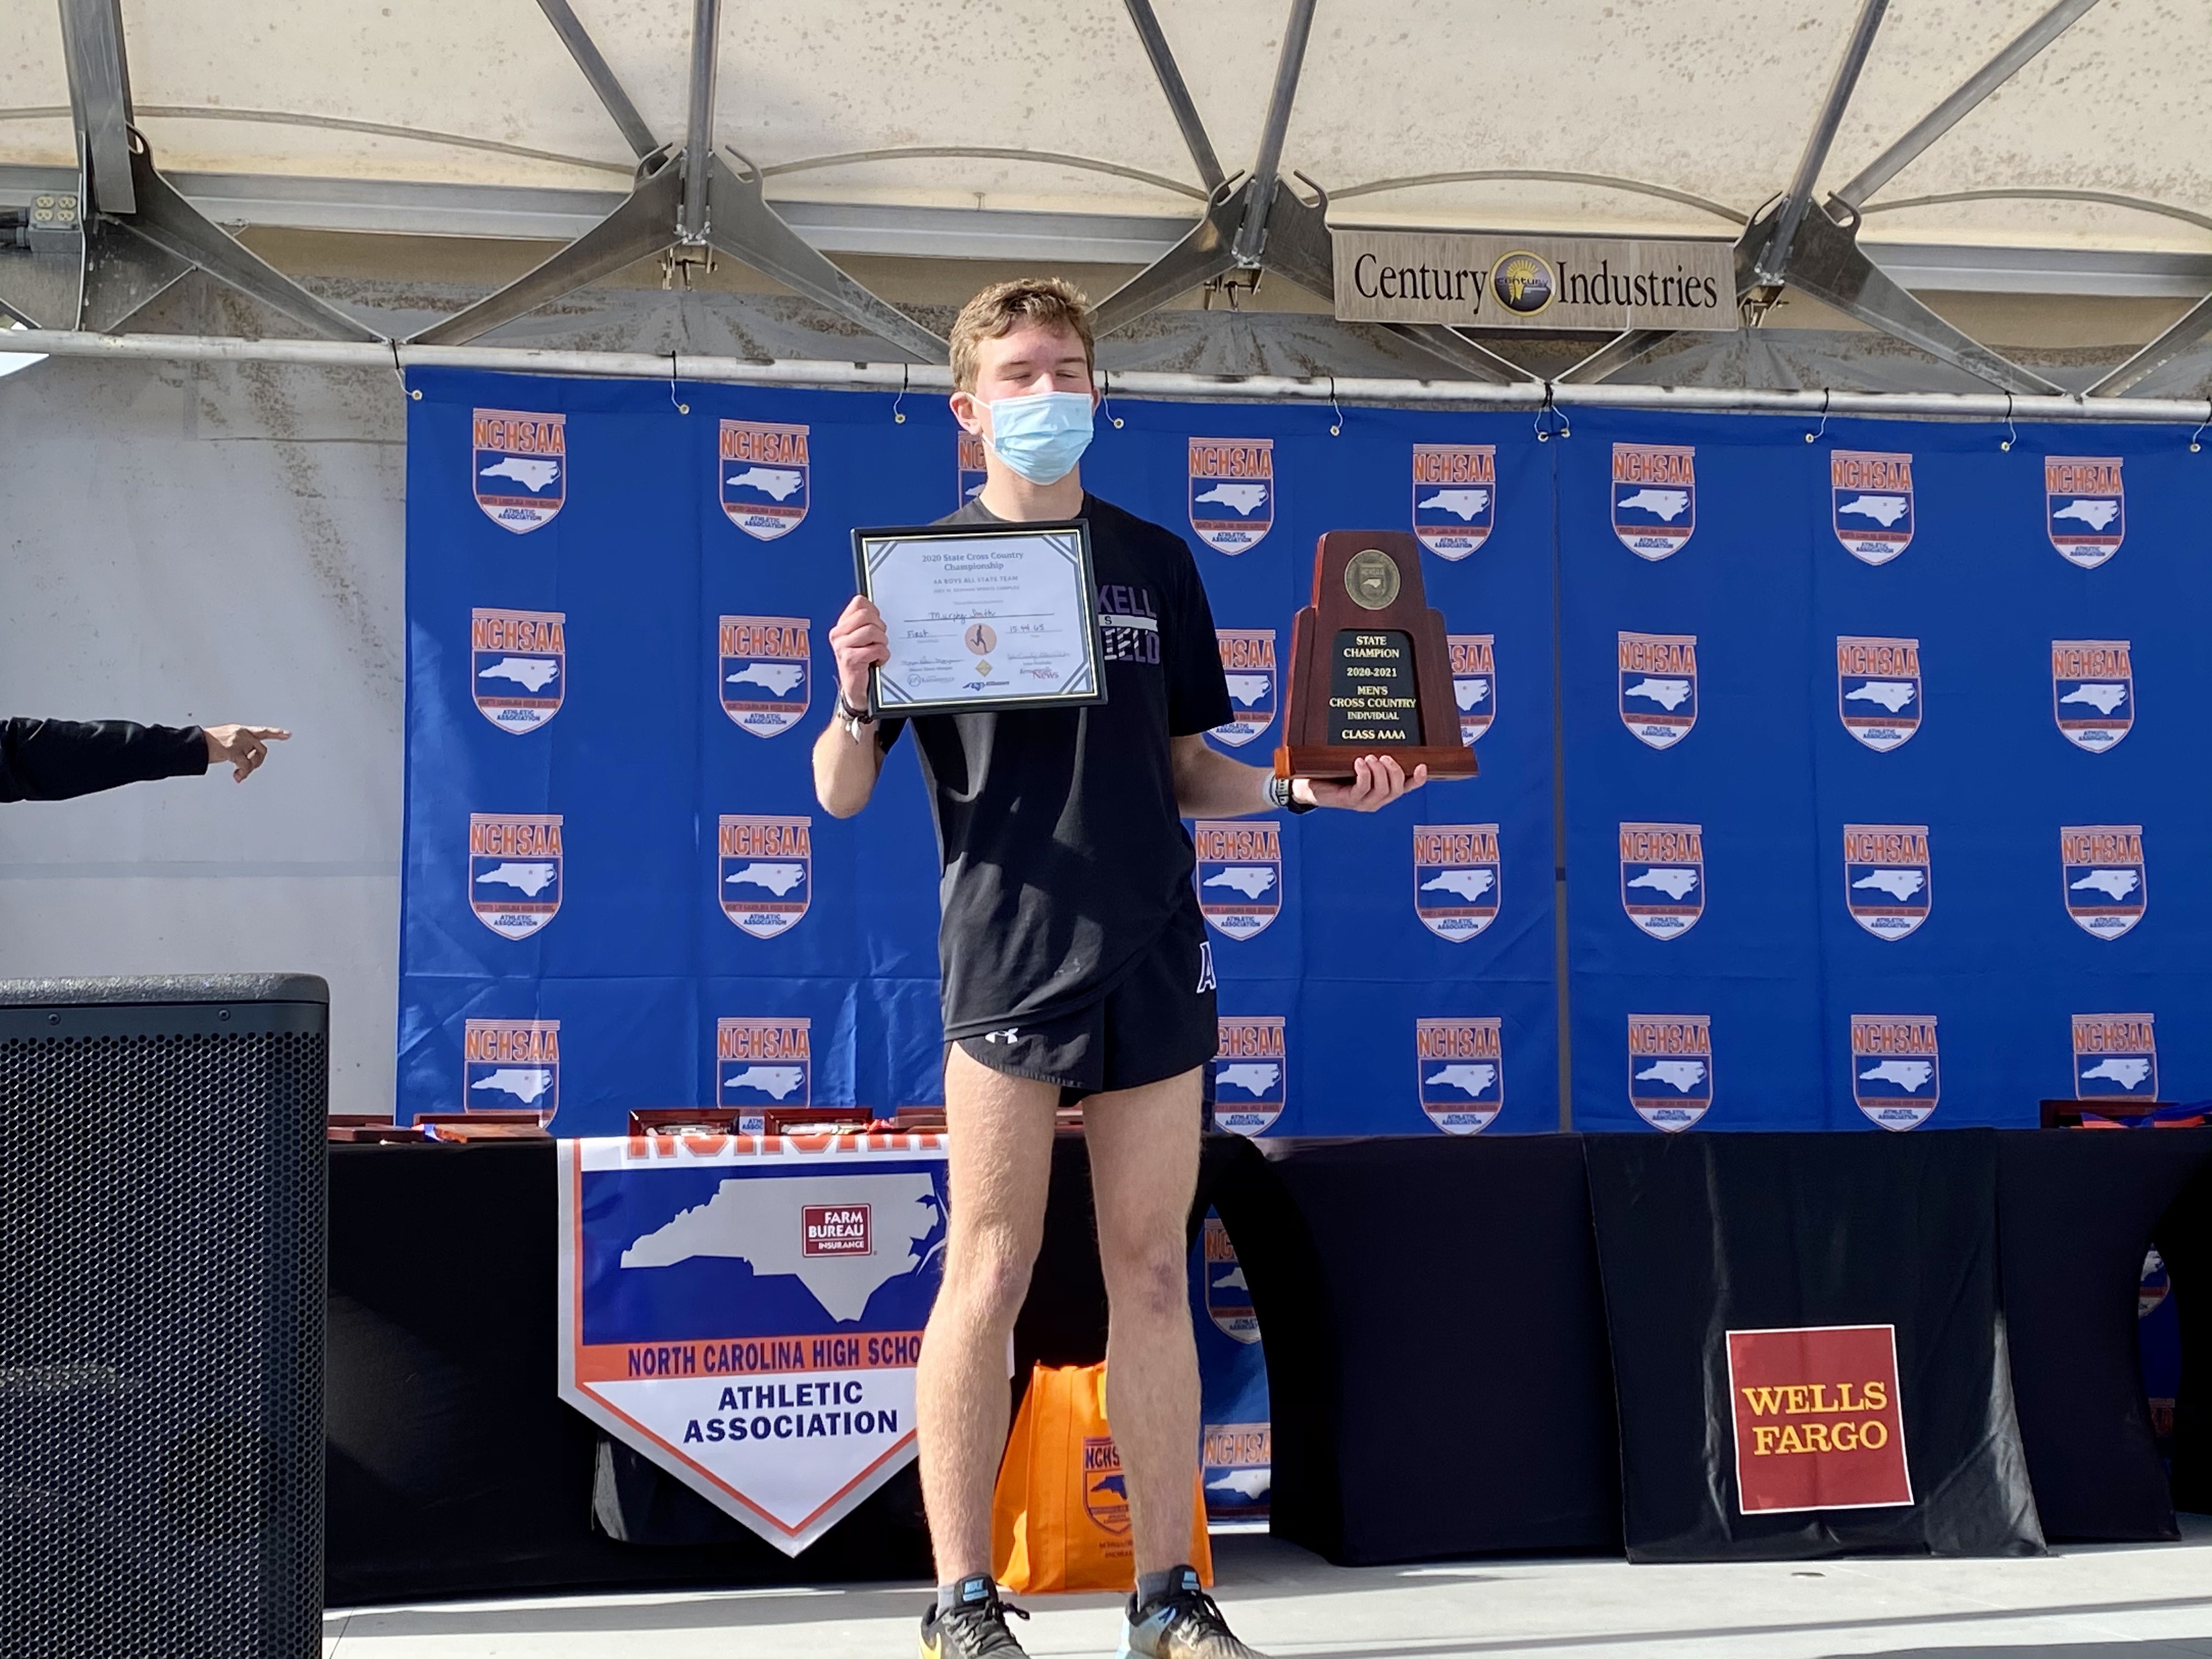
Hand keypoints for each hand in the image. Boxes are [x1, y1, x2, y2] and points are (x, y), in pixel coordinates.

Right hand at [203, 724, 289, 781]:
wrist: (194, 743)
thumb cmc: (207, 743)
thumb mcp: (225, 740)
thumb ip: (238, 746)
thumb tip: (244, 763)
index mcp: (240, 730)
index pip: (261, 731)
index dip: (276, 733)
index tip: (288, 734)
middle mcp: (242, 734)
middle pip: (262, 749)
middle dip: (258, 762)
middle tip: (248, 769)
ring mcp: (238, 741)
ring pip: (255, 758)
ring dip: (249, 769)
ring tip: (239, 774)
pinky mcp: (233, 750)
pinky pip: (245, 765)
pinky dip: (243, 773)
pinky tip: (237, 777)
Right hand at [828, 594, 888, 711]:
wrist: (856, 688)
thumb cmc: (861, 663)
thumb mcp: (861, 639)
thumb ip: (865, 622)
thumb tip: (873, 608)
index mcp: (841, 626)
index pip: (859, 603)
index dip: (873, 612)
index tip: (875, 624)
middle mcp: (838, 634)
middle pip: (866, 615)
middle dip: (879, 627)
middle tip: (878, 640)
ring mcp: (842, 646)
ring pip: (872, 631)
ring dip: (882, 643)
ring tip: (877, 651)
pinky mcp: (850, 659)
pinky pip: (876, 649)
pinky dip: (882, 656)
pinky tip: (876, 661)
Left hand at [1301, 754, 1425, 811]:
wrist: (1309, 784)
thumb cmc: (1335, 772)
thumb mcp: (1357, 763)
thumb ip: (1372, 757)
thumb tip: (1383, 735)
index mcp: (1382, 790)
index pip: (1406, 787)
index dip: (1417, 779)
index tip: (1422, 765)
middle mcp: (1376, 799)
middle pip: (1397, 789)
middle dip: (1395, 771)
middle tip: (1385, 756)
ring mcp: (1363, 803)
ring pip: (1382, 790)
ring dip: (1380, 772)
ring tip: (1371, 757)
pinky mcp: (1349, 800)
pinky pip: (1363, 789)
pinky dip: (1364, 774)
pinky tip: (1359, 762)